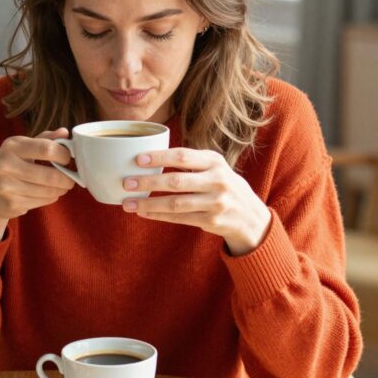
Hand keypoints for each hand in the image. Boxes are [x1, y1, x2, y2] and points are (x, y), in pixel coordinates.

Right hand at [0, 128, 74, 241]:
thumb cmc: (10, 165)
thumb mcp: (22, 148)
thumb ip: (44, 139)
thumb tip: (65, 131)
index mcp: (11, 146)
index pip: (47, 149)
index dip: (64, 155)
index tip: (69, 159)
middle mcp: (6, 165)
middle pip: (51, 175)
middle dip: (67, 179)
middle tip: (71, 179)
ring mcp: (7, 186)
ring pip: (49, 191)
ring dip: (60, 190)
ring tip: (61, 187)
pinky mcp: (11, 204)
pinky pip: (42, 201)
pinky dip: (50, 198)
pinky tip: (45, 194)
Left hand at [121, 147, 271, 255]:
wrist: (250, 216)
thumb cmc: (224, 185)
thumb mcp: (216, 167)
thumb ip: (192, 162)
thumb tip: (150, 158)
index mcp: (215, 162)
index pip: (183, 156)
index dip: (159, 157)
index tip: (138, 159)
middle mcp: (217, 181)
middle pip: (176, 181)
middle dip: (149, 182)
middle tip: (127, 182)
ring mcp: (215, 202)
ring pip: (175, 204)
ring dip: (149, 204)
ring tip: (128, 203)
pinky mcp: (211, 221)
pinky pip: (179, 218)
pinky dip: (159, 216)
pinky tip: (143, 213)